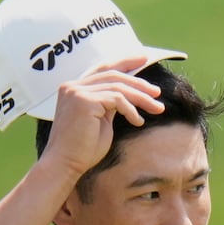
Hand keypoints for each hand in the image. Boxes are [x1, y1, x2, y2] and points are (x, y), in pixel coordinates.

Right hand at [38, 55, 164, 180]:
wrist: (65, 165)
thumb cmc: (83, 150)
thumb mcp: (101, 121)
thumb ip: (110, 105)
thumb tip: (128, 97)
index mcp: (74, 88)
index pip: (103, 69)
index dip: (125, 62)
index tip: (144, 59)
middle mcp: (73, 86)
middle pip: (113, 75)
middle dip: (139, 82)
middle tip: (157, 92)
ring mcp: (77, 91)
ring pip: (118, 86)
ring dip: (141, 97)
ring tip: (157, 108)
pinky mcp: (84, 101)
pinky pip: (117, 99)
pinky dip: (131, 109)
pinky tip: (138, 121)